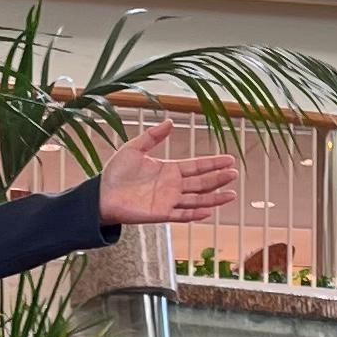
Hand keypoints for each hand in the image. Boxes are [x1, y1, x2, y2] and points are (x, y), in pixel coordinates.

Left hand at [95, 122, 239, 227]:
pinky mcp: (161, 214)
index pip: (196, 166)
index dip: (213, 163)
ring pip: (197, 199)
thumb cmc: (115, 173)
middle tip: (234, 174)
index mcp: (169, 170)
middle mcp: (172, 186)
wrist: (101, 195)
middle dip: (218, 178)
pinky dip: (194, 213)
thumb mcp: (134, 148)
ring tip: (231, 194)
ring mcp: (168, 201)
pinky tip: (208, 210)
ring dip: (214, 197)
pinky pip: (182, 214)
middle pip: (201, 182)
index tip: (229, 159)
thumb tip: (170, 122)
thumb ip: (152, 136)